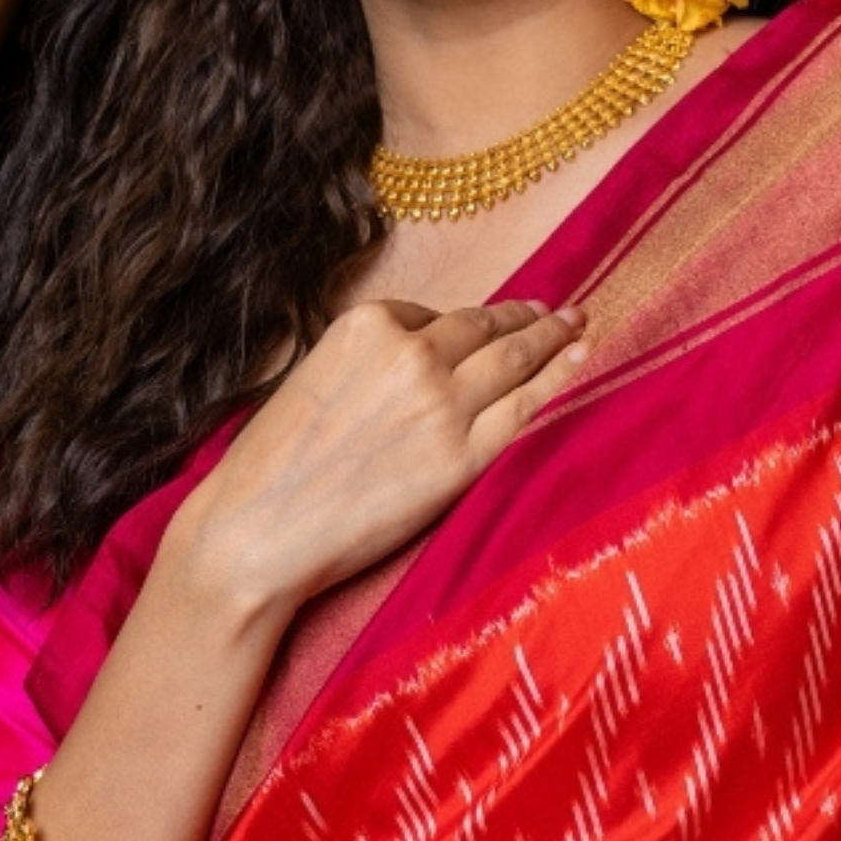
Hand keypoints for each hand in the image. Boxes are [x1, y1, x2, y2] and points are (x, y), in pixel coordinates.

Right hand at [163, 295, 587, 621]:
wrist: (260, 529)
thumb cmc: (272, 466)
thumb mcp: (315, 379)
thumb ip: (370, 363)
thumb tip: (417, 366)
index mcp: (367, 325)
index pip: (434, 317)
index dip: (462, 328)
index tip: (488, 327)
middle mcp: (413, 354)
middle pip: (484, 329)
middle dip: (525, 318)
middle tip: (558, 310)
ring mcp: (444, 404)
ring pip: (514, 359)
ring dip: (552, 338)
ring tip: (577, 324)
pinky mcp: (464, 456)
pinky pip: (525, 408)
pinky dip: (558, 379)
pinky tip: (581, 361)